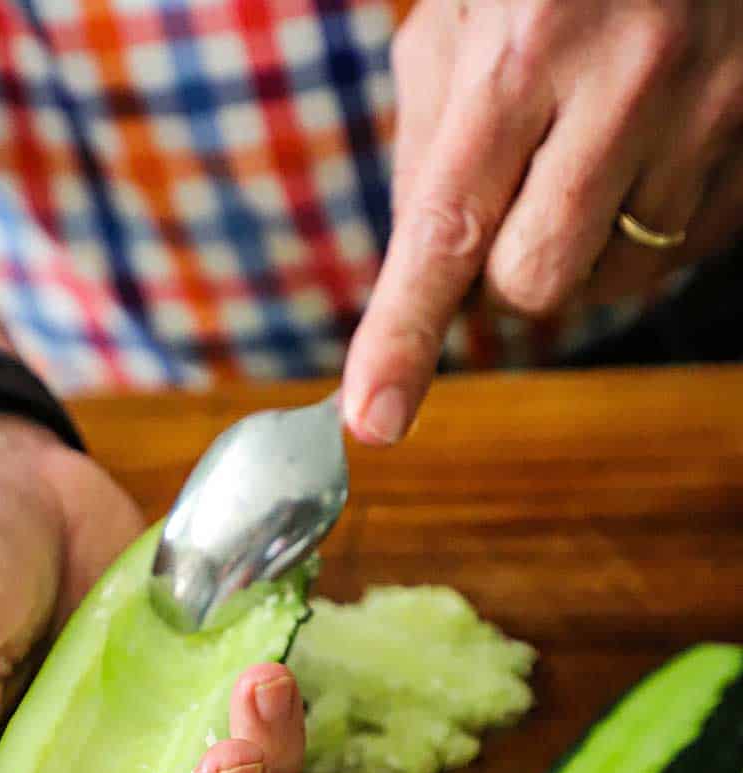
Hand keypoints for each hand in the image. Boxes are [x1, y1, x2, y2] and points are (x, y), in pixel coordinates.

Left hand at [344, 0, 742, 443]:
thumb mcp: (464, 17)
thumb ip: (428, 144)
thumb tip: (416, 276)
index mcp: (526, 45)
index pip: (449, 230)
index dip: (404, 335)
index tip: (374, 421)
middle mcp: (627, 85)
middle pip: (533, 285)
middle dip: (502, 273)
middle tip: (511, 199)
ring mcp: (709, 116)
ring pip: (610, 283)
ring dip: (579, 248)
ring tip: (589, 151)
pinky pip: (678, 255)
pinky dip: (642, 229)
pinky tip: (645, 150)